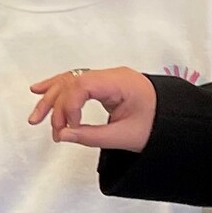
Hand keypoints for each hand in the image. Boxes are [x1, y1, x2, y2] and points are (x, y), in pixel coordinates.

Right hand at [27, 67, 156, 150]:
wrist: (176, 121)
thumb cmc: (157, 126)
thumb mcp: (125, 137)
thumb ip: (91, 136)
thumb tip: (62, 135)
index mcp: (120, 82)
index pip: (82, 86)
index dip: (69, 106)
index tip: (69, 128)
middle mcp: (111, 75)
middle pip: (72, 83)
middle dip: (57, 106)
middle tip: (54, 131)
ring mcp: (107, 79)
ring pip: (70, 82)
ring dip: (52, 99)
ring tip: (35, 117)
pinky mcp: (104, 86)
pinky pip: (77, 83)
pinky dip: (59, 89)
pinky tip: (40, 91)